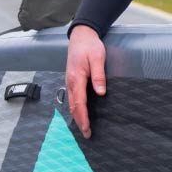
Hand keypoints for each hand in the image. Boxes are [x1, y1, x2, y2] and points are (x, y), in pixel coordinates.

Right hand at [66, 24, 106, 138]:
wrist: (81, 36)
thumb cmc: (90, 46)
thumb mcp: (98, 58)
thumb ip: (99, 75)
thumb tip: (101, 93)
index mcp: (77, 78)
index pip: (80, 103)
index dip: (83, 118)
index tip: (88, 129)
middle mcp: (71, 82)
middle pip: (74, 107)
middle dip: (80, 121)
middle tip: (87, 134)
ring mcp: (70, 81)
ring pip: (72, 103)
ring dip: (77, 116)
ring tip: (84, 127)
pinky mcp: (72, 80)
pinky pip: (73, 97)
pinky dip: (76, 108)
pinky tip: (81, 112)